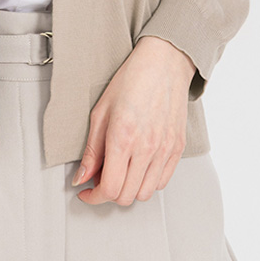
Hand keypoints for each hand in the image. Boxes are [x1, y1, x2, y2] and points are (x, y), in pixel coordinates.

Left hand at [71, 37, 195, 205]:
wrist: (163, 63)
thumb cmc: (131, 80)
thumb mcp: (100, 112)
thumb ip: (91, 150)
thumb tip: (81, 177)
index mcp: (123, 138)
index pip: (109, 189)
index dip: (94, 197)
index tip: (86, 192)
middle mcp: (147, 148)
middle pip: (127, 196)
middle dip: (108, 194)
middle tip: (100, 180)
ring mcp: (165, 150)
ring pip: (145, 193)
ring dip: (129, 190)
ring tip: (120, 173)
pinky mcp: (177, 148)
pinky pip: (162, 181)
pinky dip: (148, 182)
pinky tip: (138, 168)